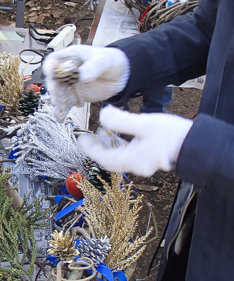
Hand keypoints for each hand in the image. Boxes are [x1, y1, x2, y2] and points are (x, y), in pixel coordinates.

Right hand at [42, 45, 129, 121]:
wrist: (120, 75)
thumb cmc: (111, 61)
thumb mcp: (104, 60)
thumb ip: (93, 67)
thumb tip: (82, 76)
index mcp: (71, 57)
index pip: (53, 60)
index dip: (50, 68)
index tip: (52, 76)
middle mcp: (66, 72)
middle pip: (53, 79)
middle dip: (53, 88)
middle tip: (57, 96)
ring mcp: (69, 85)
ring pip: (57, 94)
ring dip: (57, 101)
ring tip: (61, 107)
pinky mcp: (74, 97)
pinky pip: (65, 105)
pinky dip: (61, 112)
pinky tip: (60, 118)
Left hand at [78, 106, 192, 176]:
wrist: (199, 145)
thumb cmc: (173, 136)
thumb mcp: (144, 124)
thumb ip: (121, 120)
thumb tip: (103, 114)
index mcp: (130, 160)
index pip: (101, 157)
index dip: (89, 148)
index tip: (81, 138)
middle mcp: (135, 166)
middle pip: (109, 159)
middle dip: (98, 147)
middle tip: (90, 135)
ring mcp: (144, 164)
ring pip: (119, 157)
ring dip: (110, 146)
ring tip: (105, 132)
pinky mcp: (151, 159)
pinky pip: (130, 155)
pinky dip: (122, 146)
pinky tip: (124, 135)